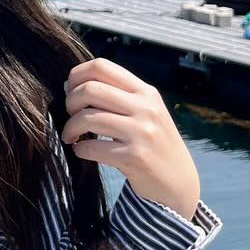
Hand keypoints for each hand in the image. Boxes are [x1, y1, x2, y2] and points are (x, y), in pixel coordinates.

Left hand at [62, 57, 200, 221]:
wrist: (179, 183)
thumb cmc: (154, 144)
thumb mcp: (146, 112)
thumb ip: (119, 96)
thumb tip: (73, 85)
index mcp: (145, 92)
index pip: (101, 66)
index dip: (77, 75)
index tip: (70, 91)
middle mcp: (145, 108)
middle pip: (90, 89)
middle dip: (70, 102)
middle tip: (70, 115)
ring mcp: (141, 132)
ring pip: (87, 118)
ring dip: (70, 128)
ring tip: (71, 136)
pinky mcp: (134, 157)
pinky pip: (91, 147)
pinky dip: (80, 149)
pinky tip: (82, 151)